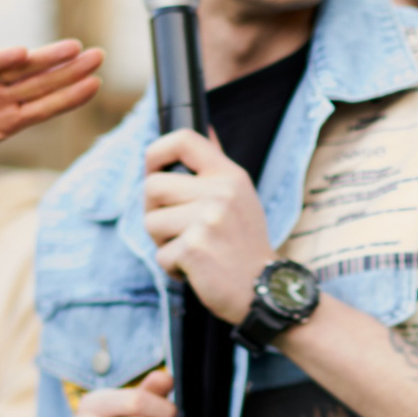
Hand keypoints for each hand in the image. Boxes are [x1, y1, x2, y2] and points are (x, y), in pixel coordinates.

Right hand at [0, 40, 104, 168]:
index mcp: (8, 121)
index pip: (46, 108)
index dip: (70, 97)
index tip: (95, 85)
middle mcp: (3, 99)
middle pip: (43, 84)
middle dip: (72, 71)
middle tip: (100, 57)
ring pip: (23, 69)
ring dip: (48, 57)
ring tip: (75, 47)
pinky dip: (2, 59)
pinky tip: (23, 52)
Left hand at [142, 130, 268, 324]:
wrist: (266, 289)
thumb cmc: (245, 243)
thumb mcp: (241, 196)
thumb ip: (216, 166)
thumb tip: (205, 126)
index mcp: (230, 176)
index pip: (183, 140)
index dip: (156, 152)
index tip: (153, 170)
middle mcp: (220, 193)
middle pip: (152, 186)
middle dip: (155, 211)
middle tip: (177, 229)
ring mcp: (207, 221)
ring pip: (151, 222)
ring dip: (163, 243)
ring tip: (191, 251)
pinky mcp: (194, 249)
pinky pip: (160, 254)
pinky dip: (172, 267)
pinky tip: (196, 270)